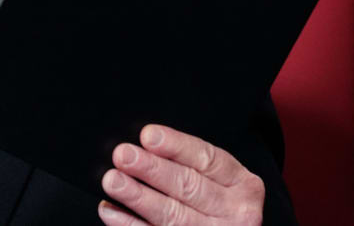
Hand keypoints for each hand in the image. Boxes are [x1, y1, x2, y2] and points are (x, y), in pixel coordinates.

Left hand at [98, 124, 263, 225]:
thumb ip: (189, 164)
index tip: (148, 135)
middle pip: (189, 187)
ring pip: (173, 215)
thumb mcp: (219, 182)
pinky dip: (130, 224)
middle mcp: (235, 212)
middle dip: (152, 169)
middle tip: (123, 155)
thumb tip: (144, 145)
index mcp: (242, 185)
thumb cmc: (216, 203)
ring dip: (138, 197)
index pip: (207, 159)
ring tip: (113, 181)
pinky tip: (111, 211)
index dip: (176, 146)